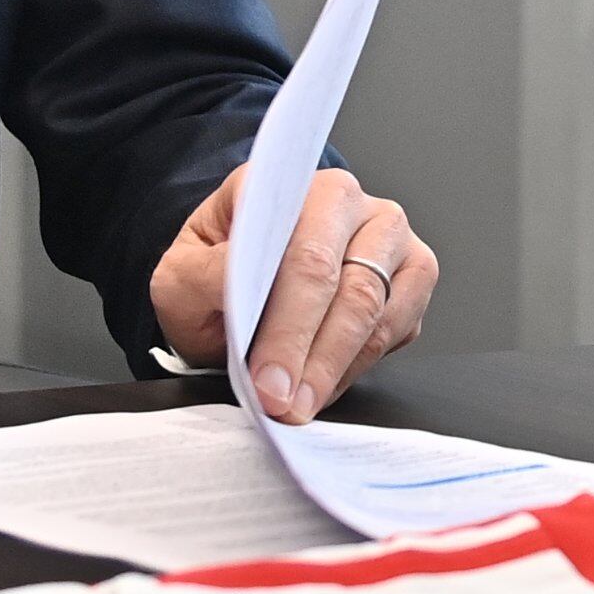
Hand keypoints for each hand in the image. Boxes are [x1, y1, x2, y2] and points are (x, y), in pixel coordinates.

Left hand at [147, 164, 436, 422]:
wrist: (236, 277)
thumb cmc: (213, 270)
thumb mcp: (181, 273)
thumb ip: (207, 276)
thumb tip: (238, 293)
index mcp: (293, 186)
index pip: (306, 254)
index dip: (289, 324)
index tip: (266, 380)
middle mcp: (350, 202)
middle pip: (352, 285)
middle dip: (314, 357)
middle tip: (282, 405)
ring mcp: (389, 236)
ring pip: (381, 311)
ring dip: (337, 368)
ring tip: (299, 406)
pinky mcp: (412, 276)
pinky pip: (399, 329)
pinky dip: (358, 367)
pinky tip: (320, 385)